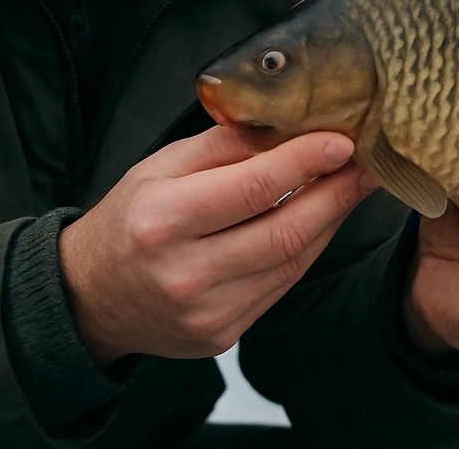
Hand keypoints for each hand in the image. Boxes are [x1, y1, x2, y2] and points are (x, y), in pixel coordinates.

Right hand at [58, 125, 376, 364]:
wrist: (92, 296)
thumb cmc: (127, 220)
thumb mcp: (161, 167)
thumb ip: (224, 145)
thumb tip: (287, 123)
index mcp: (164, 220)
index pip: (253, 187)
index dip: (305, 162)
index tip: (341, 141)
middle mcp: (185, 272)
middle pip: (285, 230)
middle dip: (336, 194)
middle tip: (366, 165)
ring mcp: (206, 311)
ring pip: (292, 262)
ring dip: (329, 222)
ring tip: (350, 189)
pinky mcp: (222, 335)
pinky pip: (281, 287)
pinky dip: (306, 251)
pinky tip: (318, 224)